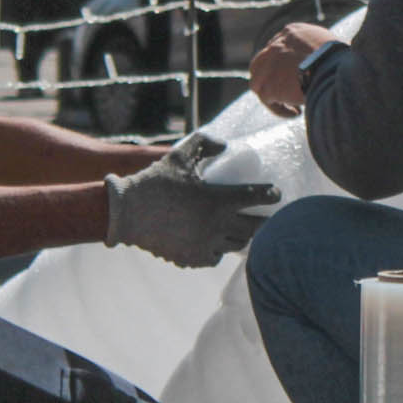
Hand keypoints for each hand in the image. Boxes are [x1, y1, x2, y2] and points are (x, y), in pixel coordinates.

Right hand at [105, 134, 279, 268]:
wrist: (127, 213)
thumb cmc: (154, 182)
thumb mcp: (179, 156)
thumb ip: (204, 144)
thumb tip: (224, 145)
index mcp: (217, 200)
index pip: (255, 197)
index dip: (270, 195)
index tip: (275, 193)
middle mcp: (217, 226)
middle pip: (254, 227)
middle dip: (265, 221)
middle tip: (267, 216)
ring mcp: (205, 244)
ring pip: (236, 244)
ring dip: (243, 236)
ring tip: (245, 229)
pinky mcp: (192, 258)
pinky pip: (216, 257)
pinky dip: (219, 250)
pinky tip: (218, 243)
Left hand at [248, 22, 337, 118]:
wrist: (335, 70)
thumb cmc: (341, 60)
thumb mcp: (327, 45)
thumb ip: (315, 50)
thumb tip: (318, 64)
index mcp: (291, 32)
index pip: (276, 46)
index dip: (280, 65)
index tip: (290, 77)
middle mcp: (276, 45)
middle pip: (260, 63)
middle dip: (269, 79)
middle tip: (283, 92)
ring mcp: (269, 65)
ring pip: (258, 82)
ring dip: (272, 95)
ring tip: (291, 106)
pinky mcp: (268, 85)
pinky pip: (267, 100)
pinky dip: (280, 109)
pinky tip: (296, 113)